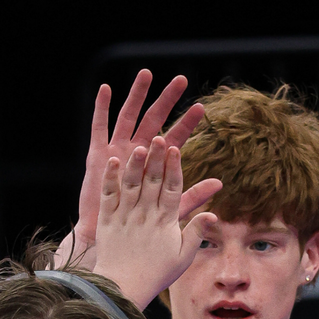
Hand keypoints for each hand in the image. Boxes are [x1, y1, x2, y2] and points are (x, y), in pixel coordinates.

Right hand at [63, 70, 216, 270]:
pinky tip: (107, 90)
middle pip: (154, 121)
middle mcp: (138, 155)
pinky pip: (100, 128)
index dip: (187, 125)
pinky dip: (102, 109)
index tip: (201, 109)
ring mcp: (117, 153)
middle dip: (167, 101)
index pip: (175, 140)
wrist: (111, 243)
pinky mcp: (98, 157)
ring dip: (137, 96)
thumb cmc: (142, 232)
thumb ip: (193, 196)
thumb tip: (220, 184)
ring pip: (129, 118)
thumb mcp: (171, 212)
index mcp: (156, 167)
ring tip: (146, 74)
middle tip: (181, 81)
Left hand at [92, 138, 217, 308]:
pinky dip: (110, 177)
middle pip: (152, 181)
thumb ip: (196, 233)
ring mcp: (125, 216)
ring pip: (131, 184)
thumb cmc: (156, 274)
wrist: (123, 288)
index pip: (172, 189)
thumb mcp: (183, 257)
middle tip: (160, 137)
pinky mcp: (107, 221)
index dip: (174, 168)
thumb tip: (214, 214)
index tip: (176, 149)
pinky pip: (109, 195)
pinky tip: (112, 160)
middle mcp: (145, 215)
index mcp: (165, 223)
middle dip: (157, 158)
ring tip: (140, 144)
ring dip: (136, 163)